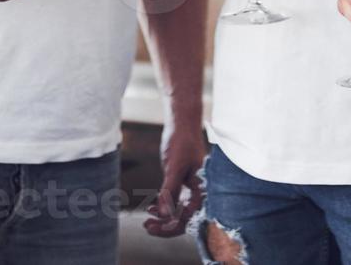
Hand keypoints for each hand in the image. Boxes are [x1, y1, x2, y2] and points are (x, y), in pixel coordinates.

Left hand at [145, 123, 205, 237]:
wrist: (183, 122)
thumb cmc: (182, 142)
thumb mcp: (174, 168)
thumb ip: (170, 191)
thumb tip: (164, 214)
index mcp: (202, 189)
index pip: (188, 218)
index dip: (171, 226)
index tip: (154, 227)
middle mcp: (199, 191)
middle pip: (184, 218)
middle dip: (165, 225)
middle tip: (147, 226)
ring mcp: (192, 187)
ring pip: (179, 211)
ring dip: (163, 217)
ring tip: (147, 220)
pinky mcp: (184, 182)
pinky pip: (175, 200)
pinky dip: (163, 205)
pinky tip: (151, 207)